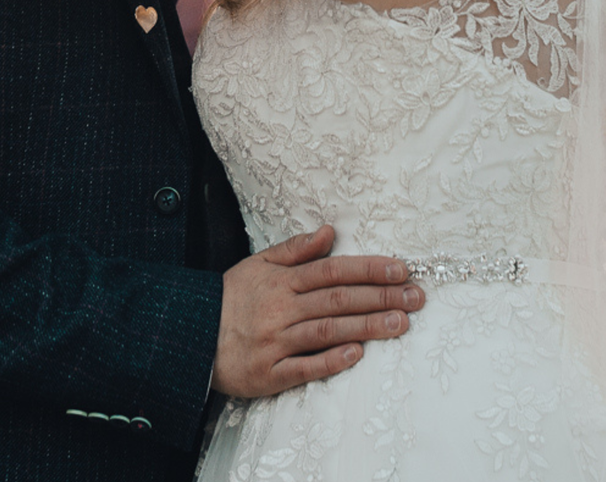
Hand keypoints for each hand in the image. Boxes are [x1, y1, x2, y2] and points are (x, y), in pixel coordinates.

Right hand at [212, 225, 422, 397]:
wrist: (188, 335)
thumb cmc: (230, 298)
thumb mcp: (258, 264)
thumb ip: (295, 249)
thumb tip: (329, 231)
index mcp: (282, 281)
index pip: (333, 271)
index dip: (369, 269)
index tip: (402, 269)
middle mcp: (282, 309)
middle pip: (338, 300)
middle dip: (381, 297)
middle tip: (417, 297)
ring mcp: (276, 343)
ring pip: (328, 332)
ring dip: (367, 327)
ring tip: (401, 323)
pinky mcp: (268, 374)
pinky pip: (304, 368)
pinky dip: (331, 361)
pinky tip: (357, 355)